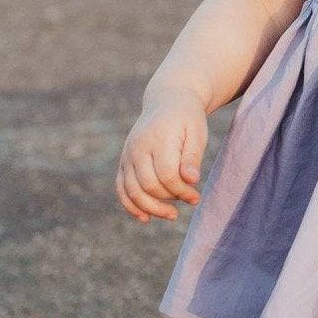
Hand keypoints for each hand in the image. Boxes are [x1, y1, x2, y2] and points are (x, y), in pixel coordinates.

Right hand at [115, 84, 208, 222]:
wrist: (167, 100)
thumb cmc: (187, 118)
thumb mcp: (197, 132)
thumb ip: (192, 156)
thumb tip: (191, 180)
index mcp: (158, 138)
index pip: (167, 175)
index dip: (182, 192)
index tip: (196, 197)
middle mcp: (138, 147)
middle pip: (148, 186)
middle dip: (169, 200)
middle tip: (189, 201)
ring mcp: (127, 155)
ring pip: (132, 190)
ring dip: (151, 208)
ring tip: (172, 215)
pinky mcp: (124, 161)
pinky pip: (121, 188)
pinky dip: (130, 205)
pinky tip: (145, 217)